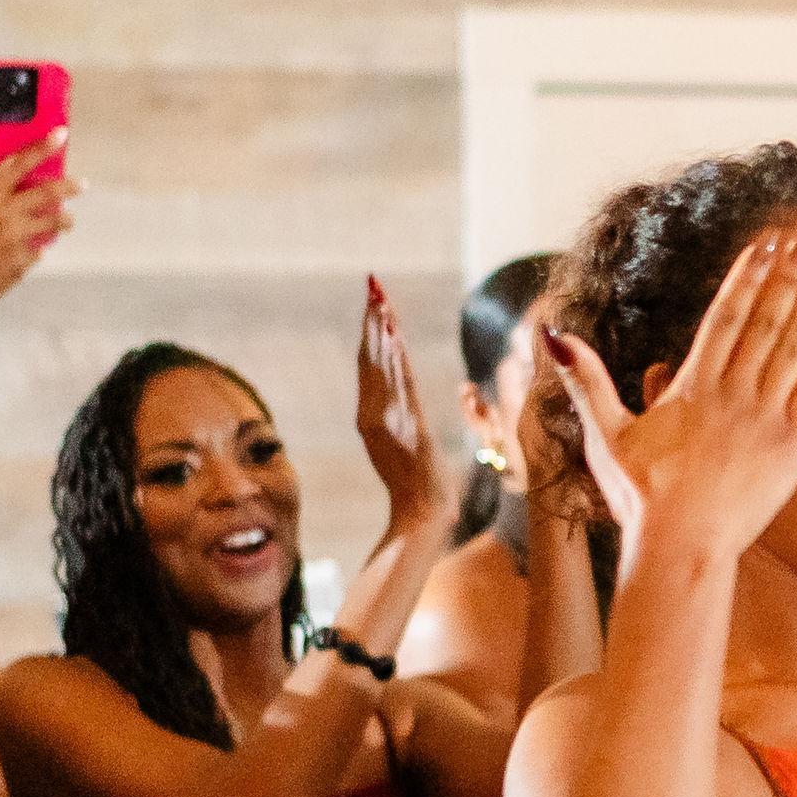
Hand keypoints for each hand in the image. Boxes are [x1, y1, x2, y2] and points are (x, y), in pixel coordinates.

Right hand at [0, 136, 75, 332]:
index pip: (17, 163)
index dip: (41, 146)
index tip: (61, 134)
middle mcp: (2, 214)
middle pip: (49, 192)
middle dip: (71, 186)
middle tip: (82, 184)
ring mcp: (16, 238)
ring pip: (55, 220)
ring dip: (64, 218)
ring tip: (65, 219)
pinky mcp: (25, 259)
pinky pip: (42, 247)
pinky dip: (39, 245)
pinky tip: (30, 247)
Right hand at [354, 277, 456, 538]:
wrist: (422, 511)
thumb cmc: (418, 489)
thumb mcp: (408, 448)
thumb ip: (401, 422)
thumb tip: (400, 401)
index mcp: (374, 416)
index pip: (376, 366)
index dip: (375, 334)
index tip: (378, 303)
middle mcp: (376, 411)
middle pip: (374, 358)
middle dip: (374, 320)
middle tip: (374, 285)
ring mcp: (386, 416)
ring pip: (381, 364)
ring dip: (380, 329)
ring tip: (379, 297)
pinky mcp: (399, 423)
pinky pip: (394, 379)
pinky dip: (389, 353)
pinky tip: (389, 330)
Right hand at [543, 229, 796, 561]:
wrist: (679, 546)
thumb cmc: (640, 497)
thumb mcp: (605, 434)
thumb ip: (586, 380)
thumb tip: (551, 333)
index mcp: (691, 386)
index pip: (725, 315)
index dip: (748, 276)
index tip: (766, 244)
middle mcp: (731, 393)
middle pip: (764, 321)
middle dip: (787, 275)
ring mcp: (764, 418)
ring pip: (792, 349)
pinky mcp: (791, 447)